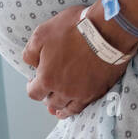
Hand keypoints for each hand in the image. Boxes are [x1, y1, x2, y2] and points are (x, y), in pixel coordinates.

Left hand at [20, 4, 135, 118]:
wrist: (106, 30)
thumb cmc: (74, 29)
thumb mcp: (42, 33)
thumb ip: (31, 52)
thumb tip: (31, 64)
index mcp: (47, 78)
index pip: (34, 93)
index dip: (32, 87)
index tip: (34, 81)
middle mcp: (63, 90)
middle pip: (50, 102)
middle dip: (47, 96)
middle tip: (49, 89)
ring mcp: (81, 93)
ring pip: (65, 107)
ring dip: (59, 106)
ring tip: (57, 107)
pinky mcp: (96, 91)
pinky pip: (82, 107)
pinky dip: (74, 109)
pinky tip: (72, 109)